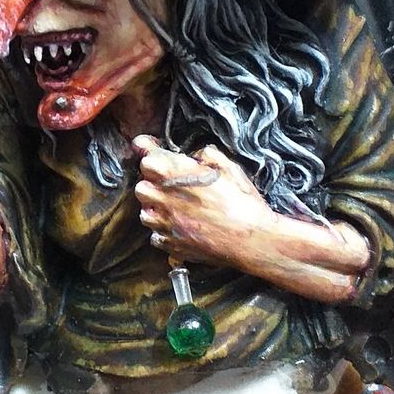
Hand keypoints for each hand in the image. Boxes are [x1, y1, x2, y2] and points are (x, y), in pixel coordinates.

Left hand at [133, 136, 273, 269]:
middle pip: (140, 186)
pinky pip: (156, 236)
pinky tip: (180, 226)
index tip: (149, 148)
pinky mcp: (172, 245)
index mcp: (173, 173)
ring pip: (145, 213)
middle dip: (151, 182)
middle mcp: (163, 199)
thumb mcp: (227, 166)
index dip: (145, 148)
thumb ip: (205, 155)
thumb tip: (195, 156)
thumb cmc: (241, 201)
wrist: (252, 239)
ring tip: (174, 207)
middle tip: (169, 183)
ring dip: (155, 208)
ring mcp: (165, 224)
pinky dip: (164, 231)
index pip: (145, 155)